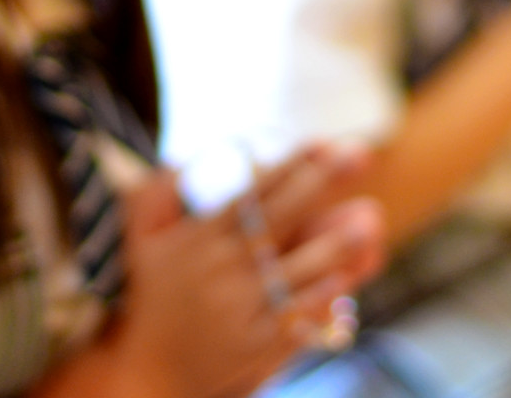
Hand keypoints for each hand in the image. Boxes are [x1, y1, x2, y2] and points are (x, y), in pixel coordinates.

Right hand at [100, 158, 382, 397]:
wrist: (147, 370)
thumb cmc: (150, 296)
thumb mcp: (142, 240)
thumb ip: (157, 195)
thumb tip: (183, 157)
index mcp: (199, 238)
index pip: (252, 191)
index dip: (289, 163)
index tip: (323, 140)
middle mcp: (222, 268)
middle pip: (279, 216)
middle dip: (320, 181)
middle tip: (359, 152)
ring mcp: (240, 306)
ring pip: (295, 269)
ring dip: (333, 244)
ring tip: (368, 222)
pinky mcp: (253, 343)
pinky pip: (293, 315)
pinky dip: (318, 296)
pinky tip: (343, 278)